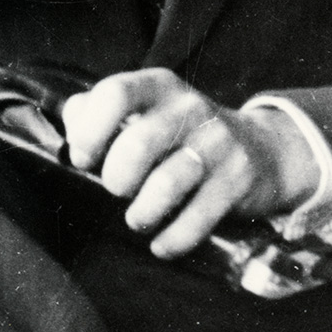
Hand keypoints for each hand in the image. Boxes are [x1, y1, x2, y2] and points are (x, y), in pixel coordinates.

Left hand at [61, 67, 316, 257]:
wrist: (261, 149)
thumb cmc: (180, 135)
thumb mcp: (144, 111)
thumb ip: (97, 113)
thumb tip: (71, 130)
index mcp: (157, 86)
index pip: (115, 93)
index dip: (90, 130)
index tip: (84, 158)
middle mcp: (189, 107)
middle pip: (138, 143)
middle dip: (116, 178)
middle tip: (118, 190)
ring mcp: (218, 142)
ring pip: (167, 184)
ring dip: (142, 214)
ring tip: (138, 219)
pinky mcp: (238, 179)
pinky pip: (197, 218)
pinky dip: (172, 240)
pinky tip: (161, 244)